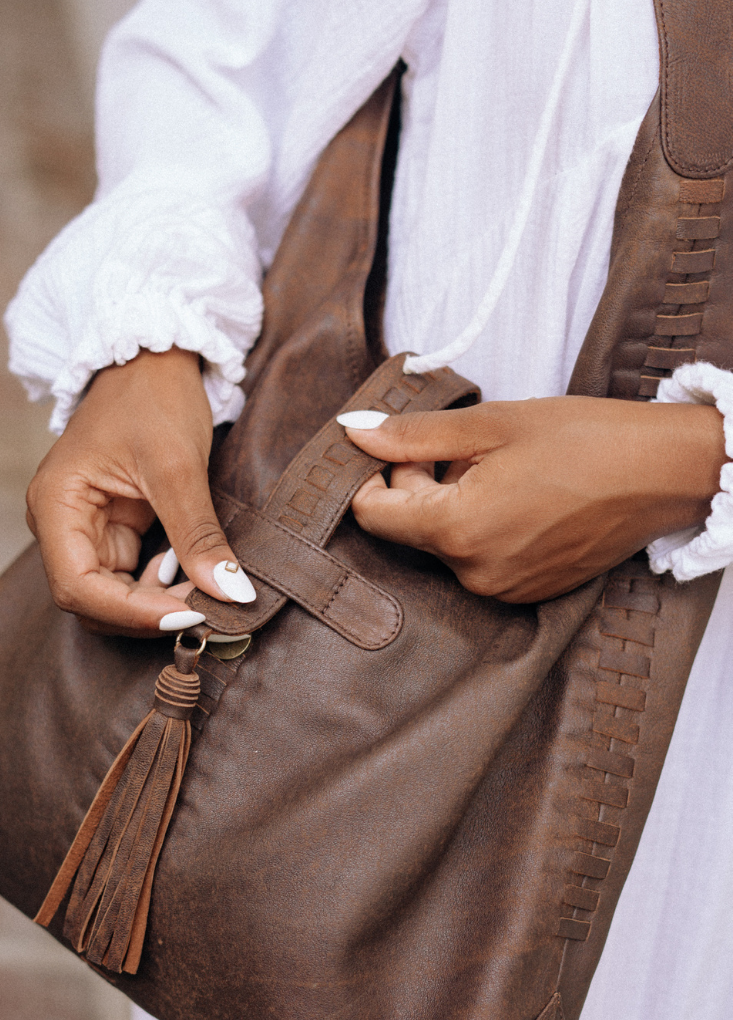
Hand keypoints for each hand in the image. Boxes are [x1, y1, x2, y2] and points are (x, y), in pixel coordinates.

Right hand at [25, 347, 254, 635]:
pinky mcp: (113, 530)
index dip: (132, 612)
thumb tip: (230, 595)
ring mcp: (85, 529)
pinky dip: (164, 584)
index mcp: (55, 505)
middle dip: (146, 612)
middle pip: (92, 600)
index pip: (78, 587)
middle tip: (206, 609)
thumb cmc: (153, 396)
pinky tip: (194, 569)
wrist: (153, 357)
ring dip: (157, 602)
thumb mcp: (178, 465)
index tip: (189, 615)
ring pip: (113, 595)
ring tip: (205, 588)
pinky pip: (132, 577)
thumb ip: (198, 535)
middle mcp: (59, 524)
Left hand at [343, 396, 724, 602]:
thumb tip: (353, 432)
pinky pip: (478, 560)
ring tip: (499, 470)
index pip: (372, 516)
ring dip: (451, 505)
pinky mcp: (527, 594)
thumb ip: (414, 435)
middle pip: (408, 529)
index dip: (373, 476)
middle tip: (462, 447)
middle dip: (418, 484)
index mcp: (457, 531)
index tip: (398, 446)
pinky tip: (518, 497)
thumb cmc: (584, 440)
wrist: (665, 474)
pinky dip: (481, 527)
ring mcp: (502, 590)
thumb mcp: (490, 425)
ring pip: (444, 544)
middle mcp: (474, 574)